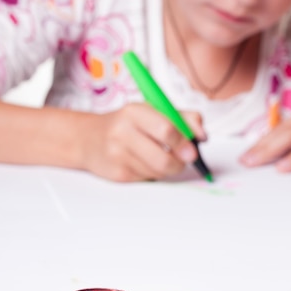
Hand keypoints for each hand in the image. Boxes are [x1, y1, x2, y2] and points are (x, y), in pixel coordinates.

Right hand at [78, 103, 205, 181]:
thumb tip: (202, 135)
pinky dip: (154, 173)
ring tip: (161, 156)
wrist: (89, 138)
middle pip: (164, 158)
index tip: (193, 146)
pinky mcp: (118, 175)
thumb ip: (183, 118)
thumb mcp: (153, 111)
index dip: (185, 141)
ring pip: (159, 171)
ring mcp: (118, 156)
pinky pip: (148, 179)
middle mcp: (122, 133)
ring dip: (168, 168)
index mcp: (134, 112)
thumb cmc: (128, 123)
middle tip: (185, 158)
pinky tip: (144, 162)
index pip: (167, 129)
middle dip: (180, 162)